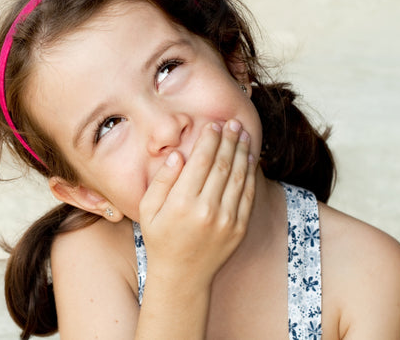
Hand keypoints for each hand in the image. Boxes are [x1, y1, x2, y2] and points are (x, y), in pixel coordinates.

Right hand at [138, 119, 256, 285]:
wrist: (183, 276)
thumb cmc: (161, 239)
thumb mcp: (149, 210)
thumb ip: (162, 181)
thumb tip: (178, 155)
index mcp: (182, 203)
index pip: (201, 162)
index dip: (209, 140)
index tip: (213, 125)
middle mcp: (207, 210)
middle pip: (223, 165)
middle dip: (229, 140)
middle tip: (233, 123)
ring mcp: (227, 220)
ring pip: (239, 177)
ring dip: (242, 152)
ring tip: (243, 134)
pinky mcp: (239, 228)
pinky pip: (248, 194)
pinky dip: (250, 174)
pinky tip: (249, 159)